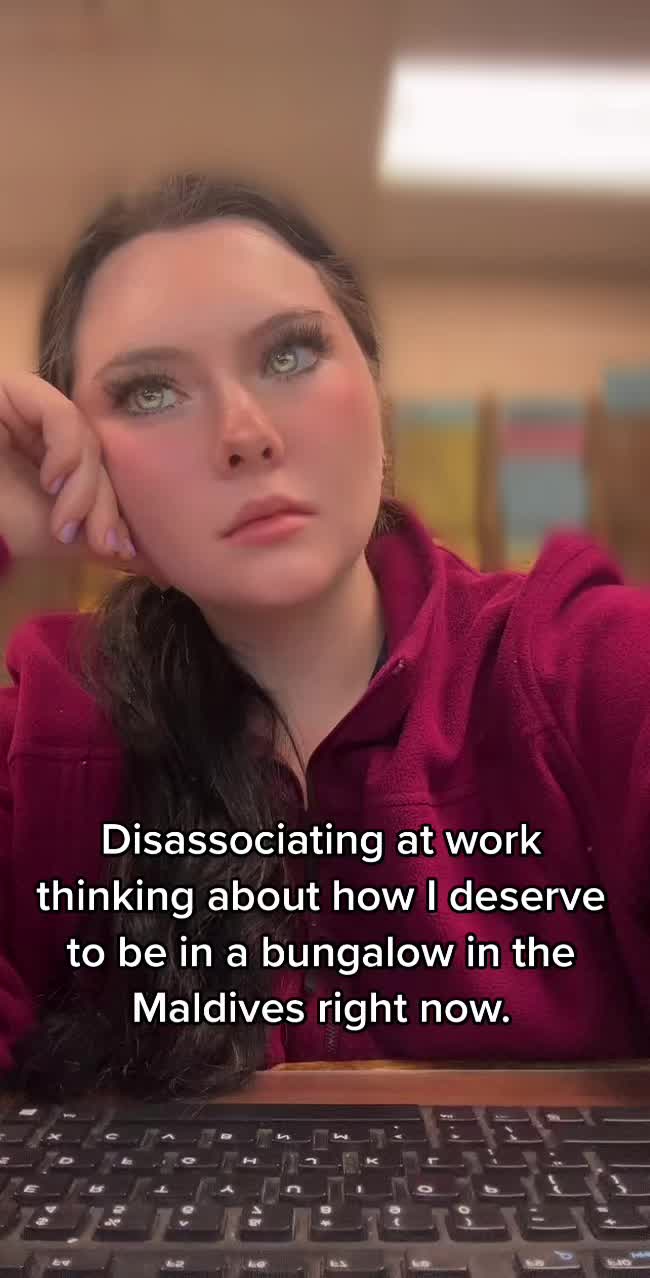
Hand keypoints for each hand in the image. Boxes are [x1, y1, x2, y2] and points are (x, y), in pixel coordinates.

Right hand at [0, 372, 147, 575]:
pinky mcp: (14, 389)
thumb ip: (103, 541)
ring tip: (64, 524)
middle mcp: (51, 427)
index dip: (117, 513)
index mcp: (64, 458)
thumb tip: (162, 564)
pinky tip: (52, 481)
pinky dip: (67, 453)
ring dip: (84, 489)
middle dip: (105, 508)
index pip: (107, 477)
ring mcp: (33, 406)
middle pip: (102, 459)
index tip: (122, 551)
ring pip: (87, 440)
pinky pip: (61, 416)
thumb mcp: (57, 537)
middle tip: (104, 546)